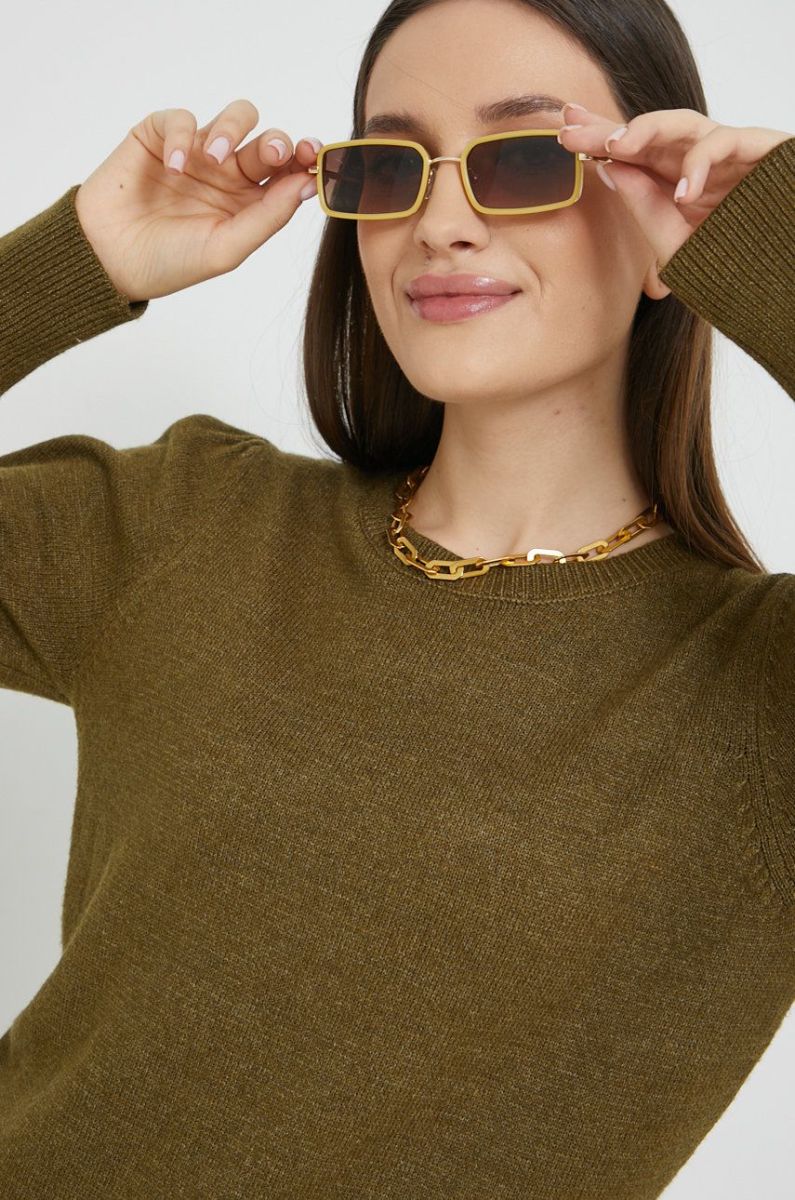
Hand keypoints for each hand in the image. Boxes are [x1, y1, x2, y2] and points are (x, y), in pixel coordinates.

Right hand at [74, 99, 321, 302]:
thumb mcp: (226, 247)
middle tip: (276, 152)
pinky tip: (173, 167)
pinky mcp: (161, 136)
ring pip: (235, 118)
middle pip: (268, 142)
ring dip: (232, 130)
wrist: (109, 259)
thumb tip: (307, 186)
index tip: (314, 161)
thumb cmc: (169, 261)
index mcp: (250, 203)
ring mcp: (198, 152)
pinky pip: (181, 119)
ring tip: (215, 158)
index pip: (288, 174)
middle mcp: (230, 174)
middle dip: (278, 142)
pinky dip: (181, 137)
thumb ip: (268, 218)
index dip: (305, 163)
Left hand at [557, 103, 791, 273]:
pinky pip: (726, 142)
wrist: (779, 274)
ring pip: (684, 123)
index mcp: (675, 178)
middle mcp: (698, 159)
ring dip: (647, 131)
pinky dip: (703, 165)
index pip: (632, 153)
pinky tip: (685, 192)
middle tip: (573, 131)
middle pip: (649, 132)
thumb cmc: (733, 260)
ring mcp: (729, 152)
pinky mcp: (761, 150)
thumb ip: (644, 209)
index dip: (598, 139)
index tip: (562, 133)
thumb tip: (608, 171)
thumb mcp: (676, 244)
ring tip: (616, 147)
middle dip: (610, 128)